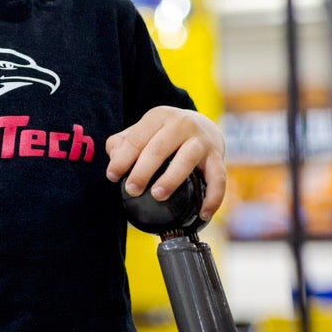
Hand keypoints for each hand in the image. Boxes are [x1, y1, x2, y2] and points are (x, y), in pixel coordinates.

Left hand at [105, 106, 225, 220]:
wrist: (203, 126)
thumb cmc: (163, 133)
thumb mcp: (142, 130)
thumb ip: (122, 143)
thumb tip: (114, 160)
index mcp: (158, 117)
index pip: (136, 139)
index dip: (122, 159)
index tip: (112, 176)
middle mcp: (181, 124)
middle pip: (158, 149)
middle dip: (142, 172)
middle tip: (132, 190)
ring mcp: (202, 140)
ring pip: (186, 160)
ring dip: (171, 179)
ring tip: (158, 196)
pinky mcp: (218, 156)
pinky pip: (218, 178)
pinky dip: (213, 197)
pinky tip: (202, 214)